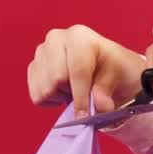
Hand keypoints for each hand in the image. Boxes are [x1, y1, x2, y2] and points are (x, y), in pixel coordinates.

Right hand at [28, 25, 145, 118]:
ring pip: (44, 89)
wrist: (103, 68)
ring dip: (61, 96)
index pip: (77, 70)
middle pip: (56, 80)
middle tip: (85, 92)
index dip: (81, 97)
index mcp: (80, 36)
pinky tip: (62, 90)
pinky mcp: (33, 66)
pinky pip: (36, 95)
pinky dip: (50, 100)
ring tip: (73, 88)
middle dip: (71, 93)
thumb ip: (106, 93)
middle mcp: (56, 38)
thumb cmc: (112, 69)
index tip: (85, 117)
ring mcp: (41, 52)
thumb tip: (100, 106)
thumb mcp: (119, 78)